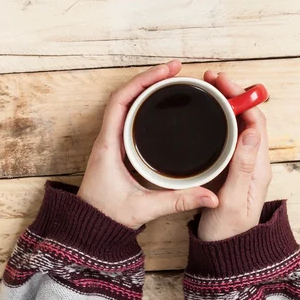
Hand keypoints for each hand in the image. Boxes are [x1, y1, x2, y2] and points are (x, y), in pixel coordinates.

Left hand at [77, 61, 218, 229]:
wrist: (89, 229)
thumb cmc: (107, 216)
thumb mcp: (145, 208)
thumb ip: (178, 201)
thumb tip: (210, 196)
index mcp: (109, 145)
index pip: (121, 101)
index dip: (143, 81)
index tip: (166, 71)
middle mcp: (107, 139)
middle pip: (125, 96)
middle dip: (150, 79)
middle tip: (176, 70)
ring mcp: (111, 142)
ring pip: (126, 104)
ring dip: (146, 89)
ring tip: (170, 79)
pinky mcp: (117, 149)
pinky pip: (128, 117)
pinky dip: (143, 104)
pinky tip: (159, 103)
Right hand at [197, 71, 271, 240]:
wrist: (225, 252)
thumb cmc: (227, 231)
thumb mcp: (232, 200)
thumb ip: (242, 167)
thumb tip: (251, 132)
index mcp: (258, 167)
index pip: (256, 121)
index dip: (242, 98)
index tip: (222, 83)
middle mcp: (254, 163)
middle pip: (248, 118)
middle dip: (233, 94)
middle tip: (210, 79)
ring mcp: (244, 166)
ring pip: (239, 126)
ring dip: (226, 105)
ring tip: (207, 90)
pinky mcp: (232, 170)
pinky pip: (230, 137)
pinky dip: (220, 120)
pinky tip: (207, 116)